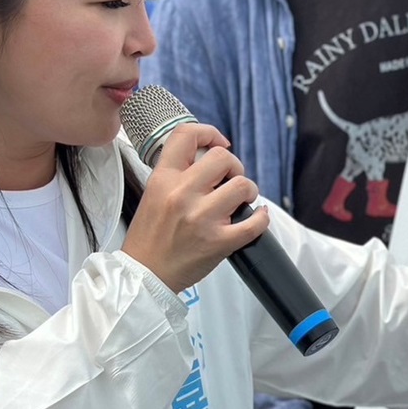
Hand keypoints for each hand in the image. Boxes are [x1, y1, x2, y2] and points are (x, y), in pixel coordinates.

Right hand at [120, 123, 268, 292]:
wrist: (146, 275)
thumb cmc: (150, 236)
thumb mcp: (153, 193)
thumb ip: (176, 173)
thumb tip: (209, 157)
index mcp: (163, 179)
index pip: (186, 135)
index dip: (209, 133)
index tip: (219, 143)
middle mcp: (182, 194)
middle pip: (223, 158)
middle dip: (234, 167)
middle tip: (231, 180)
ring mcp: (202, 218)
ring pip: (242, 186)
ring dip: (248, 190)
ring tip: (241, 200)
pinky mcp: (219, 242)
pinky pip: (254, 223)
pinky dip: (262, 218)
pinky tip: (257, 216)